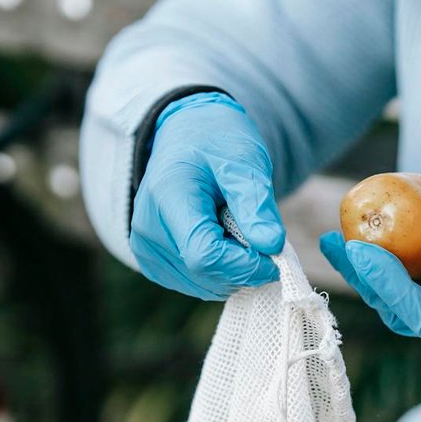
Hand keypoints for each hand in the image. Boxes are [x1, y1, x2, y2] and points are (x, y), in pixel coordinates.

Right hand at [130, 93, 284, 298]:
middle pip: (203, 274)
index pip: (205, 255)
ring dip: (233, 271)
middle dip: (243, 268)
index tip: (275, 254)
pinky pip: (193, 284)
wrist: (187, 136)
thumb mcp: (245, 161)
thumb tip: (272, 245)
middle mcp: (146, 228)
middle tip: (262, 238)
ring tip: (239, 232)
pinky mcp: (151, 261)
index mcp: (167, 197)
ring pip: (200, 285)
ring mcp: (145, 248)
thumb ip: (256, 204)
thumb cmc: (217, 142)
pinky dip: (219, 273)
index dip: (246, 265)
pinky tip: (225, 242)